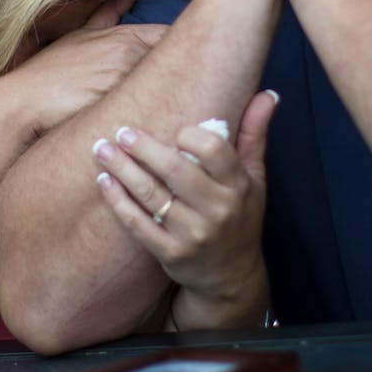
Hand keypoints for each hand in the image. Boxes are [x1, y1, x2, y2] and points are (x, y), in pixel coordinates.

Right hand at [0, 19, 166, 139]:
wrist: (26, 100)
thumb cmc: (52, 71)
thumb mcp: (82, 35)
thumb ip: (109, 14)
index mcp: (125, 36)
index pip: (172, 38)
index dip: (180, 51)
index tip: (182, 62)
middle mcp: (129, 52)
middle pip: (176, 61)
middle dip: (182, 73)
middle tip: (184, 86)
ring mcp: (123, 76)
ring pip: (165, 83)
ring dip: (171, 93)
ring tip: (172, 106)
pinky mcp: (117, 101)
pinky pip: (149, 106)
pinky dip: (155, 111)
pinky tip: (153, 120)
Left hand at [92, 89, 277, 327]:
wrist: (231, 277)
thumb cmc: (241, 216)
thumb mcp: (255, 178)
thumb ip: (255, 134)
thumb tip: (268, 94)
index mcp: (238, 187)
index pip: (213, 150)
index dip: (190, 136)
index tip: (175, 132)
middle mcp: (217, 211)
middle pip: (174, 169)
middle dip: (143, 147)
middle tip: (122, 131)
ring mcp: (192, 235)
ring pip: (150, 194)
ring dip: (122, 169)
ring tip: (102, 148)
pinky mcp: (170, 253)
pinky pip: (137, 223)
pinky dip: (117, 200)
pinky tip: (103, 180)